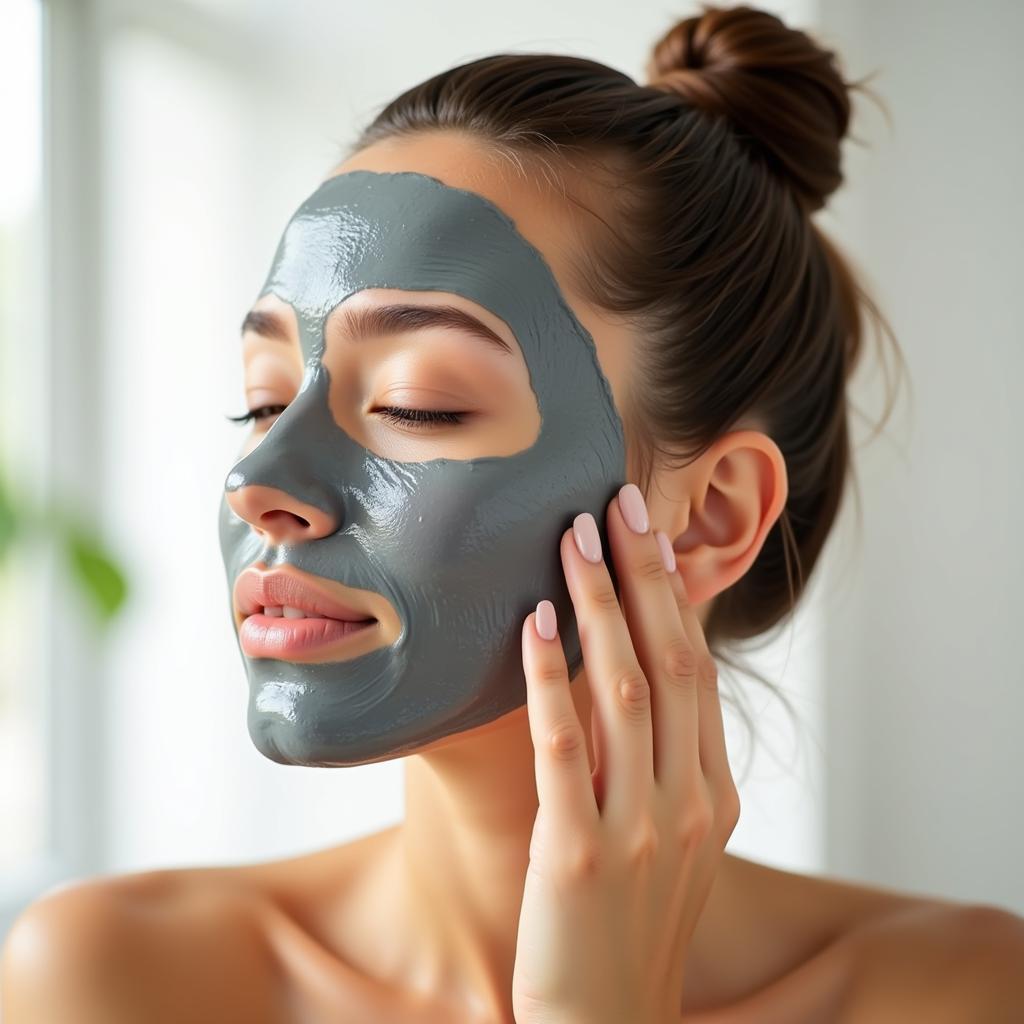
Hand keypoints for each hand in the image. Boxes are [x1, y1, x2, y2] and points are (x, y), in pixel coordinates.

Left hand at [511, 483, 740, 1023]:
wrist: (608, 1023)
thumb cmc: (627, 922)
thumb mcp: (666, 838)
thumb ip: (659, 760)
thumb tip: (626, 670)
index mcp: (714, 793)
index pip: (699, 669)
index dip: (672, 593)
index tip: (647, 530)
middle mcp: (690, 801)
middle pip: (673, 660)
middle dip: (644, 573)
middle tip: (617, 501)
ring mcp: (641, 827)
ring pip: (627, 689)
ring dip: (600, 604)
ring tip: (574, 537)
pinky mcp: (581, 852)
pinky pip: (564, 745)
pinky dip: (551, 677)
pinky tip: (534, 622)